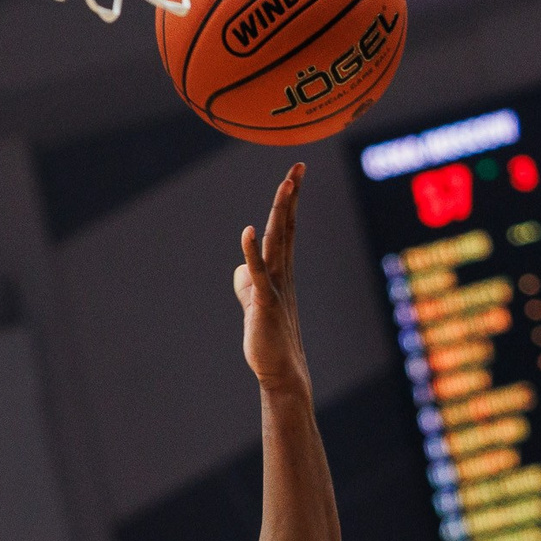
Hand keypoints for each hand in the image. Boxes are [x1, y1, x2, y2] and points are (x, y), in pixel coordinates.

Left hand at [236, 163, 309, 387]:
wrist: (281, 373)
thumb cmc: (269, 342)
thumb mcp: (256, 306)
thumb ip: (248, 285)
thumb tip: (242, 271)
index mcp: (281, 272)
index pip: (286, 229)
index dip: (290, 201)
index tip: (295, 174)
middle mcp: (282, 274)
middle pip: (286, 227)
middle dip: (290, 196)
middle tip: (298, 167)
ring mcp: (275, 287)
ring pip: (278, 242)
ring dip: (281, 213)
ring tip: (286, 184)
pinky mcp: (264, 303)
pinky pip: (258, 273)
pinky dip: (251, 251)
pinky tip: (247, 232)